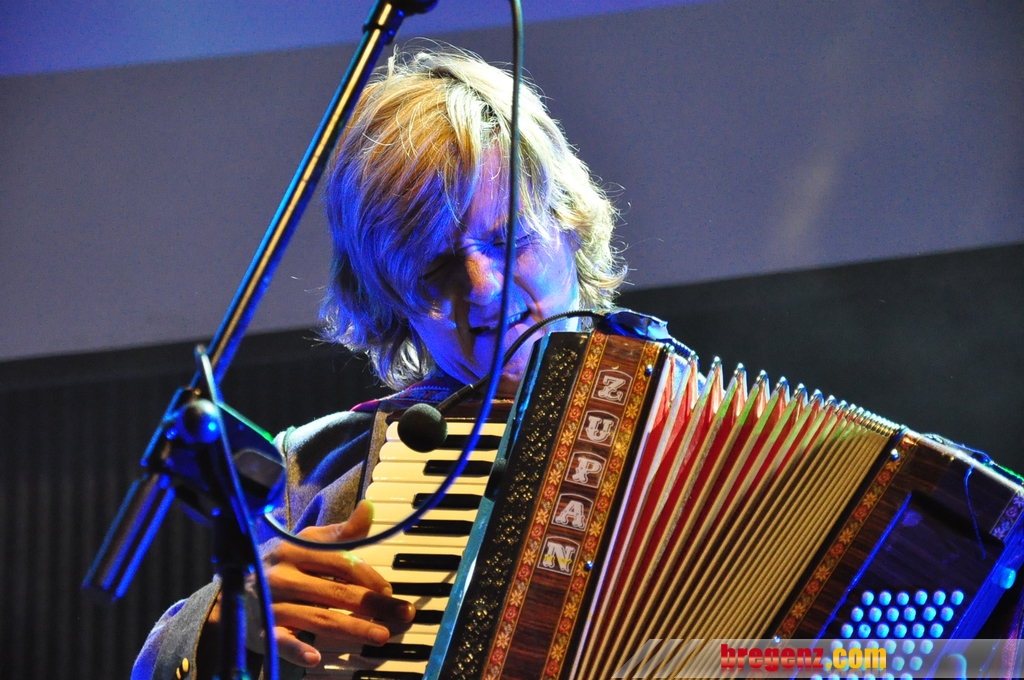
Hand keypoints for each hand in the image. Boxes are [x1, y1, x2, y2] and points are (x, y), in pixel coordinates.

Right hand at [203, 500, 415, 669]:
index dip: (369, 576)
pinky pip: (282, 640)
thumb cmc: (283, 564)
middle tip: (400, 615)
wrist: (234, 590)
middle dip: (373, 604)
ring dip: (353, 628)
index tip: (389, 590)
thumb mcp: (306, 543)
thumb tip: (367, 507)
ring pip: (319, 617)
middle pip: (336, 591)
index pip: (340, 561)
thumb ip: (340, 532)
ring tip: (381, 635)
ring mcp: (272, 603)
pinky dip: (298, 648)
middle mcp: (283, 575)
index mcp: (296, 549)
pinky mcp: (263, 630)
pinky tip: (316, 656)